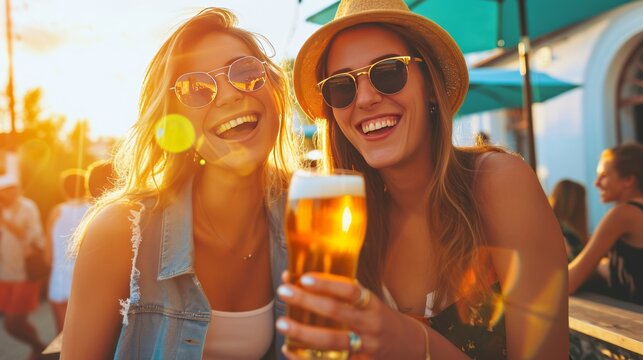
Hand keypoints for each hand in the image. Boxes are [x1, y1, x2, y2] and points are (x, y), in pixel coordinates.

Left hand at [276, 272, 424, 358]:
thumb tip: (304, 281)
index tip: (304, 278)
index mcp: (372, 305)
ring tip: (282, 323)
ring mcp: (365, 348)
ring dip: (303, 332)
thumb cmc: (382, 322)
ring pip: (331, 341)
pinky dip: (306, 358)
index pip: (350, 290)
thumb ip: (345, 296)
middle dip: (307, 301)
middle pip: (336, 313)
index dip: (327, 284)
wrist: (412, 349)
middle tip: (284, 292)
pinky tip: (289, 350)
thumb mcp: (371, 304)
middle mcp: (370, 325)